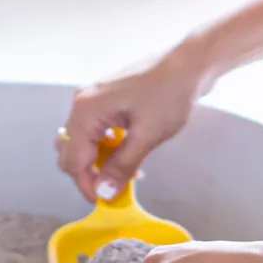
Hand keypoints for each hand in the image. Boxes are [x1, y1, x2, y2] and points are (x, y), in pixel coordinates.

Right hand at [56, 43, 212, 202]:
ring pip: (81, 144)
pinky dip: (105, 148)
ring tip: (126, 171)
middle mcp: (82, 103)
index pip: (73, 160)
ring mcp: (92, 100)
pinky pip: (94, 132)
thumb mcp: (148, 135)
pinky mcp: (104, 100)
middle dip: (89, 174)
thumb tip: (103, 192)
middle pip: (70, 152)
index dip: (86, 185)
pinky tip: (127, 154)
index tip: (103, 200)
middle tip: (114, 187)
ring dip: (98, 162)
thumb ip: (122, 166)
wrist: (192, 62)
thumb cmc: (172, 91)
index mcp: (86, 110)